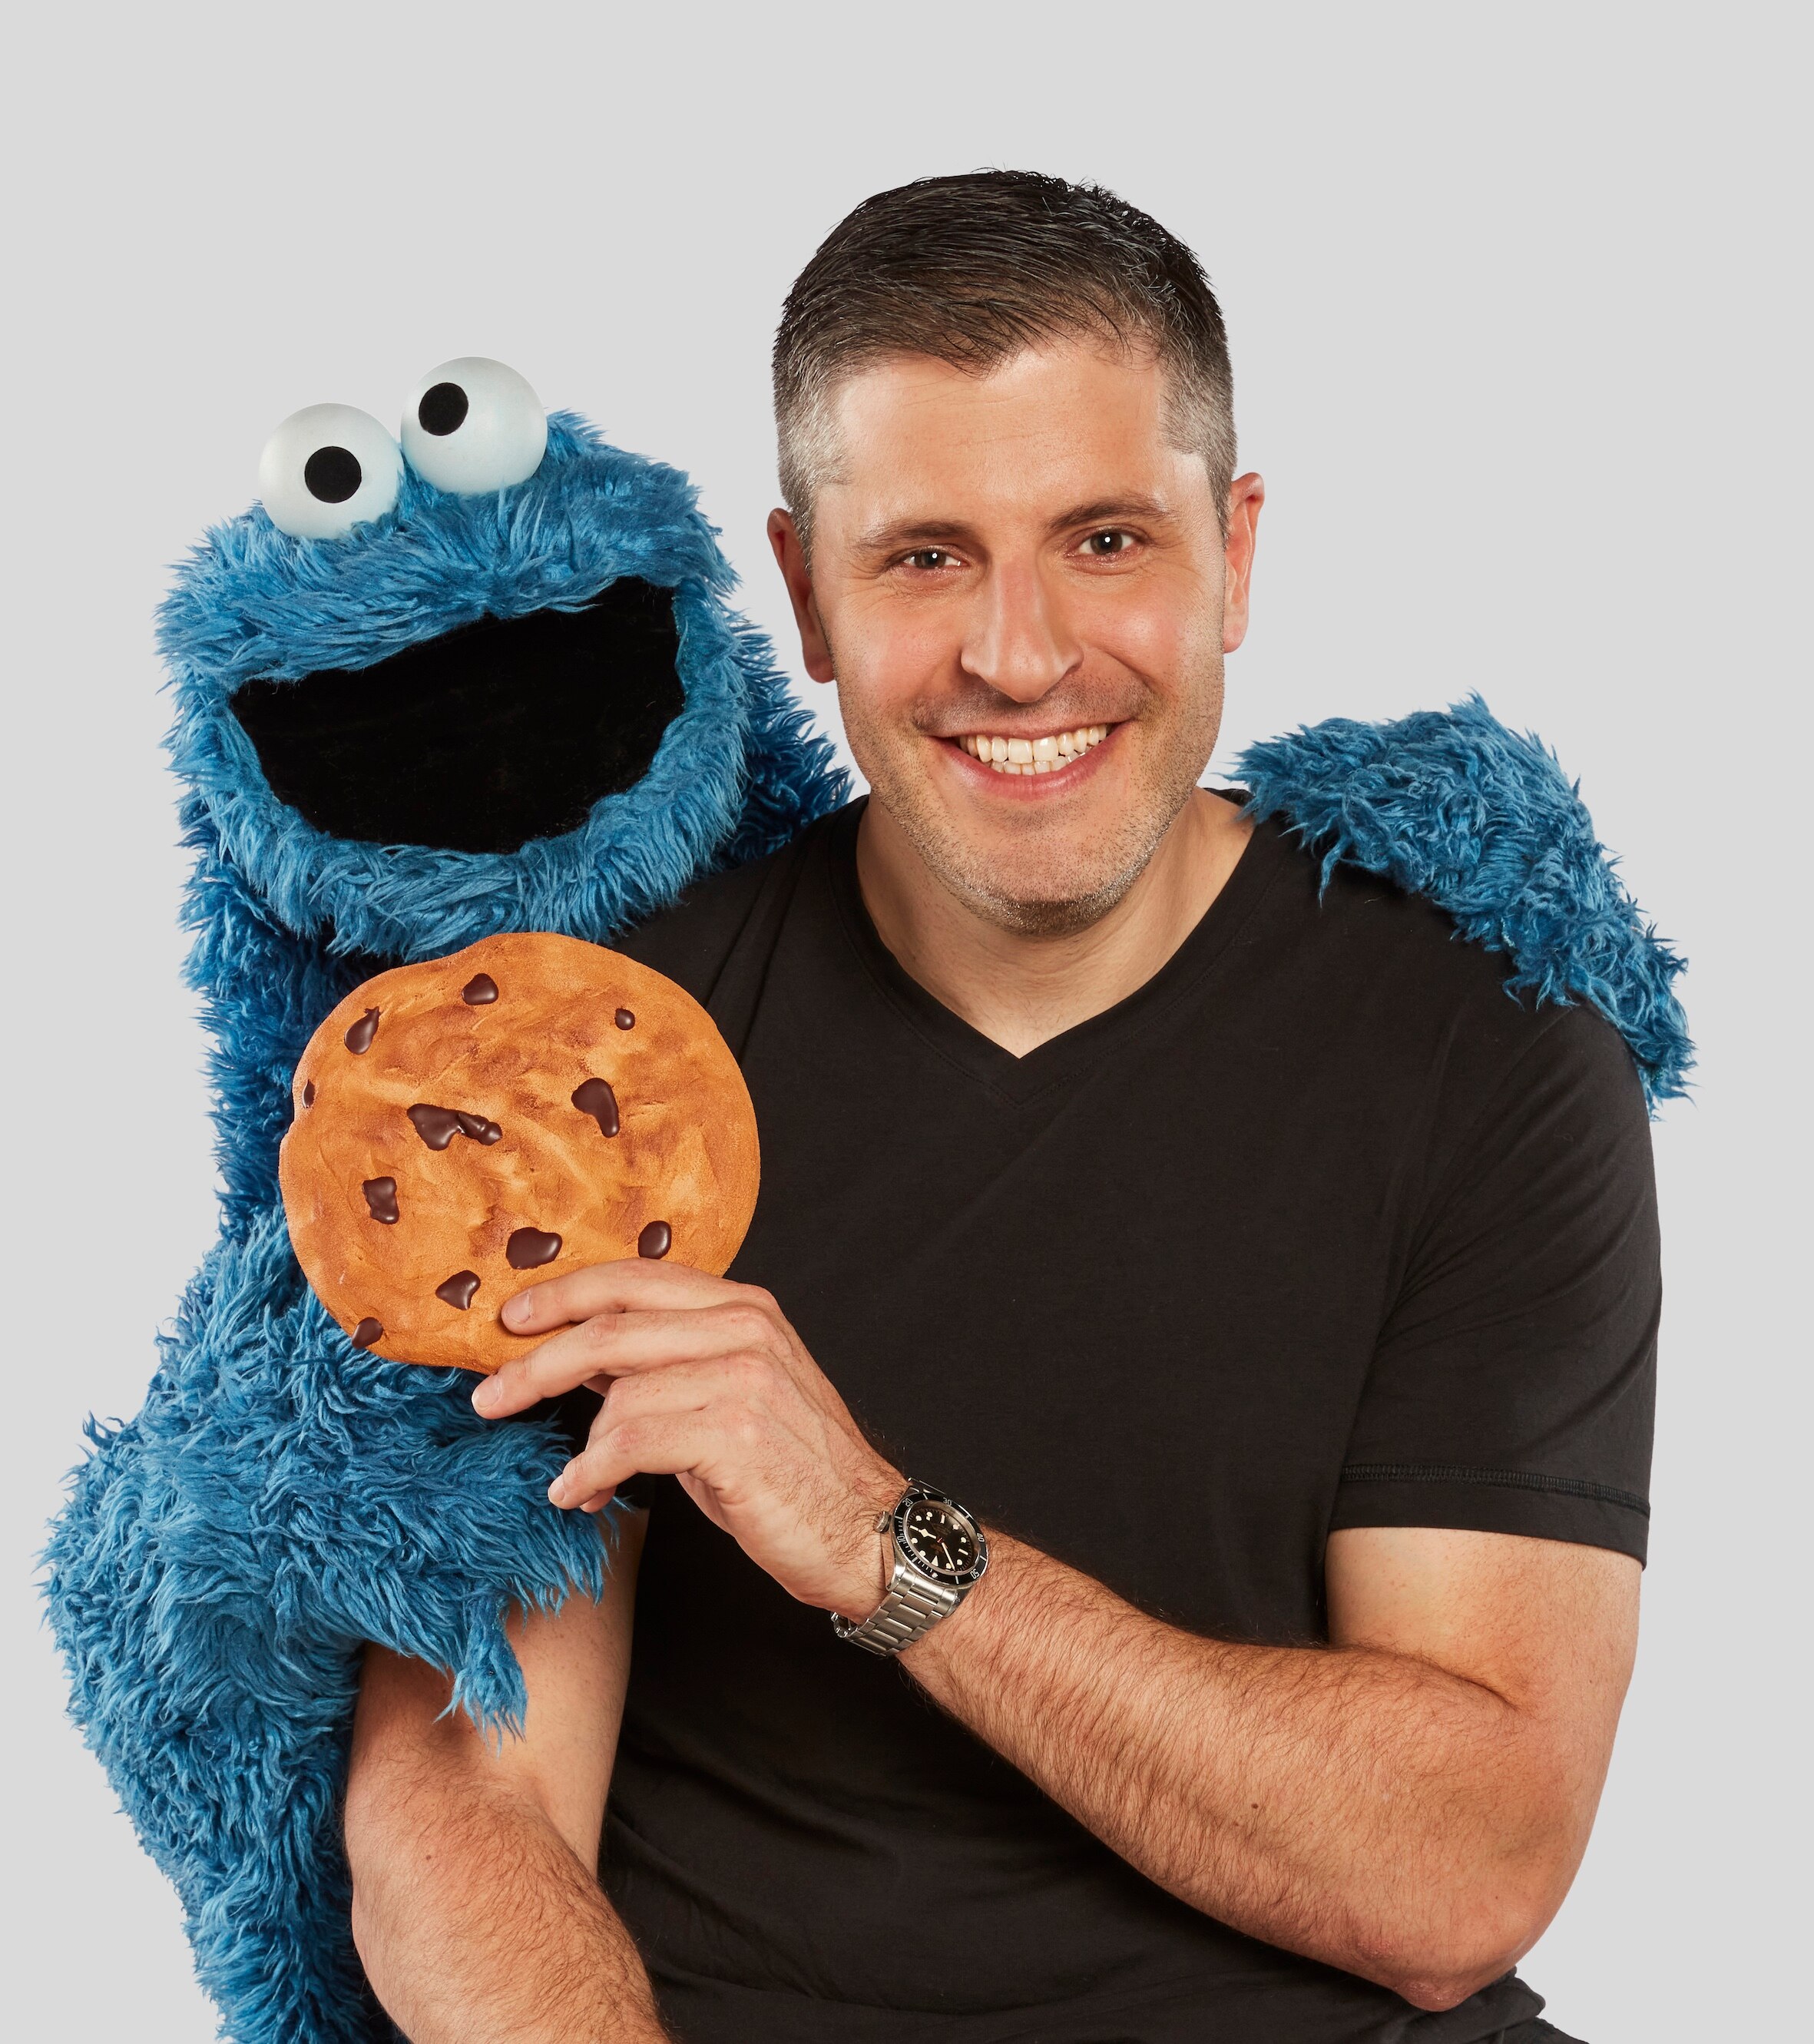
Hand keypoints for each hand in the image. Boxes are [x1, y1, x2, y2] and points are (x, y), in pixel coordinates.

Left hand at [471, 1261, 901, 1619]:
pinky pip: (630, 1441)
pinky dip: (591, 1471)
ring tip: (572, 1482)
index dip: (566, 1294)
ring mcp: (743, 1377)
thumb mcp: (732, 1398)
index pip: (637, 1278)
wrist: (868, 1535)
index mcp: (745, 1309)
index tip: (512, 1321)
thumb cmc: (794, 1474)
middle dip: (536, 1362)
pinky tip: (582, 1494)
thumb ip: (668, 1366)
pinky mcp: (734, 1432)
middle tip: (488, 1396)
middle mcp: (746, 1329)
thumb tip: (583, 1361)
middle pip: (612, 1326)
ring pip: (617, 1389)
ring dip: (578, 1443)